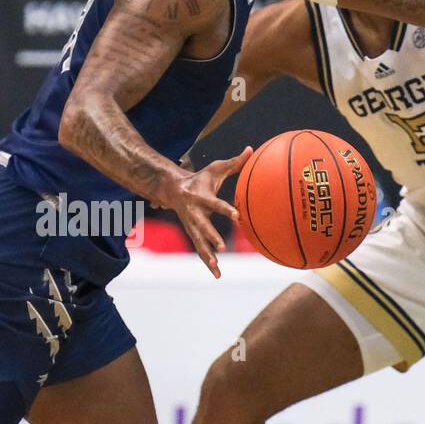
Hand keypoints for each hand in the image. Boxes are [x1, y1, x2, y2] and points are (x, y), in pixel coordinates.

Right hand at [159, 147, 251, 278]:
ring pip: (199, 243)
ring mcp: (192, 226)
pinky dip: (208, 262)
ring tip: (217, 269)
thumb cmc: (199, 178)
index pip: (214, 204)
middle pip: (203, 228)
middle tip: (222, 247)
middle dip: (211, 237)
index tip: (236, 216)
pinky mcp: (192, 233)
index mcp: (201, 198)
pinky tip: (217, 274)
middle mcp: (194, 214)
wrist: (173, 189)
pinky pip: (200, 250)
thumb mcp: (215, 169)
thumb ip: (234, 162)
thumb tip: (251, 149)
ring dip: (208, 256)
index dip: (224, 209)